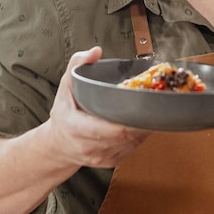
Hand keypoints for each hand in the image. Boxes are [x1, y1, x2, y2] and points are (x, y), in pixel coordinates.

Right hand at [43, 46, 149, 168]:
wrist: (57, 144)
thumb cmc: (64, 113)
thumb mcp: (65, 85)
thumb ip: (78, 64)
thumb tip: (95, 52)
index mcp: (76, 127)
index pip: (109, 128)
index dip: (130, 119)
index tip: (144, 103)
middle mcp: (88, 146)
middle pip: (125, 135)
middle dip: (142, 119)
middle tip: (156, 101)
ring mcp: (101, 157)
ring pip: (132, 142)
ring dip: (144, 127)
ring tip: (152, 110)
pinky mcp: (111, 162)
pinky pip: (132, 148)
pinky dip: (140, 135)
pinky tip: (142, 122)